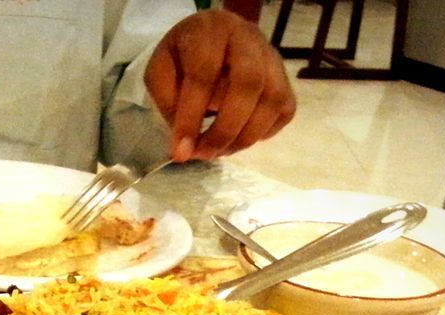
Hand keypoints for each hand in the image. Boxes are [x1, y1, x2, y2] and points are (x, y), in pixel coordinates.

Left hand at [145, 10, 294, 162]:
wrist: (210, 39)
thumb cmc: (182, 58)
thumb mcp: (160, 72)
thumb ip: (168, 103)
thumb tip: (186, 144)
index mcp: (210, 30)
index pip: (204, 75)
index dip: (191, 118)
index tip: (181, 151)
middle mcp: (247, 38)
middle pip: (249, 84)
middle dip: (225, 130)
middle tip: (205, 154)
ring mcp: (271, 57)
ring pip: (272, 100)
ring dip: (245, 137)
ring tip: (219, 151)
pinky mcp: (284, 77)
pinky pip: (284, 110)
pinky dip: (263, 133)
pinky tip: (239, 138)